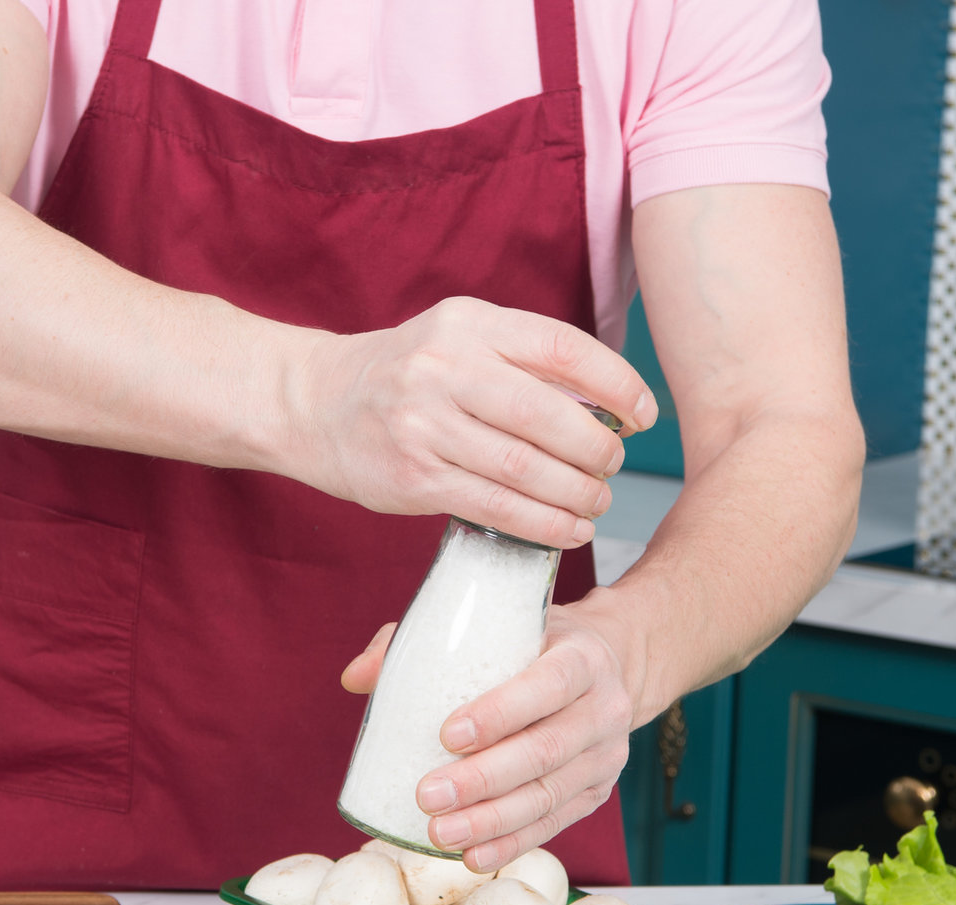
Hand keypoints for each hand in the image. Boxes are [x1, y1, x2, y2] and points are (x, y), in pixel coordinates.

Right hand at [285, 296, 656, 548]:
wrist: (312, 403)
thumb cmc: (405, 374)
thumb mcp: (459, 339)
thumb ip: (521, 360)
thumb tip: (608, 405)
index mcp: (469, 324)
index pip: (561, 348)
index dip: (616, 384)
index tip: (642, 415)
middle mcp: (444, 369)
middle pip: (548, 415)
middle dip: (598, 449)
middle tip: (613, 465)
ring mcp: (425, 426)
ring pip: (525, 468)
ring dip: (577, 493)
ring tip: (597, 502)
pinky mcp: (414, 479)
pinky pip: (496, 508)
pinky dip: (544, 524)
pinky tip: (570, 529)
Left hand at [341, 598, 643, 870]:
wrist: (607, 667)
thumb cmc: (533, 645)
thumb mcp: (495, 628)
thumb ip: (424, 645)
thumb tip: (355, 677)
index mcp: (583, 657)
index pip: (547, 684)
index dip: (500, 712)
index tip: (446, 735)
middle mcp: (604, 707)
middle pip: (545, 750)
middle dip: (483, 780)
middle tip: (428, 796)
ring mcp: (606, 756)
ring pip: (548, 795)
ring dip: (492, 821)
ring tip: (439, 833)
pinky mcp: (596, 792)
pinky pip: (554, 823)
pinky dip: (512, 843)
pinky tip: (474, 857)